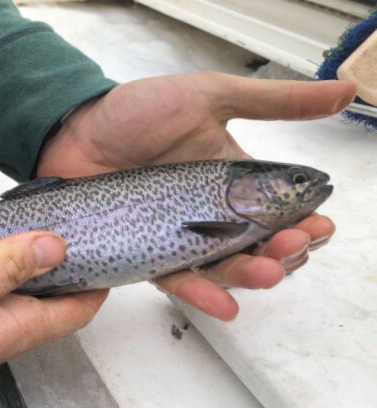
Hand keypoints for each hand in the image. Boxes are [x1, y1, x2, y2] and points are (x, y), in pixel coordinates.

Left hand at [38, 72, 355, 319]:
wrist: (73, 131)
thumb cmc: (134, 112)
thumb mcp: (209, 97)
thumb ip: (274, 101)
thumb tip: (345, 92)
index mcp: (230, 180)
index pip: (277, 210)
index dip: (301, 222)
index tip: (315, 224)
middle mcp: (208, 213)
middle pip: (257, 246)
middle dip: (283, 252)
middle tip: (292, 246)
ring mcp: (178, 236)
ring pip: (224, 268)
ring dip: (251, 275)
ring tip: (269, 273)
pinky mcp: (146, 254)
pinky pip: (178, 279)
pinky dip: (202, 293)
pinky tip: (225, 305)